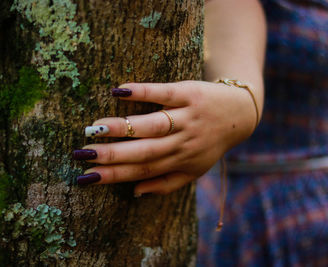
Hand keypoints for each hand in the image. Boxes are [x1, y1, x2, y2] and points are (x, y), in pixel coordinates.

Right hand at [73, 80, 256, 195]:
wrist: (239, 115)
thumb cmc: (209, 144)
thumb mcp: (194, 170)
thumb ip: (166, 184)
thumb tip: (134, 193)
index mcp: (181, 161)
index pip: (143, 171)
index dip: (115, 175)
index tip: (87, 177)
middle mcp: (184, 142)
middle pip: (145, 151)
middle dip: (113, 154)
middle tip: (82, 154)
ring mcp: (188, 117)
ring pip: (153, 125)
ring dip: (123, 127)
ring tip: (95, 128)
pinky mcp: (190, 93)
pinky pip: (165, 93)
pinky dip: (143, 92)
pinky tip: (119, 91)